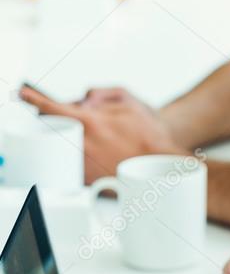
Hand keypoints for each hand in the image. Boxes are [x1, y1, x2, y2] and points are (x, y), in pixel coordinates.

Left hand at [18, 85, 181, 181]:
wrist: (163, 163)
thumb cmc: (148, 133)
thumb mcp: (128, 102)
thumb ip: (99, 96)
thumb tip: (81, 102)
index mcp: (91, 122)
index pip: (53, 107)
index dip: (34, 98)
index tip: (22, 93)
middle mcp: (83, 144)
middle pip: (52, 129)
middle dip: (51, 122)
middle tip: (58, 119)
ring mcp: (83, 164)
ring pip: (59, 148)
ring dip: (64, 140)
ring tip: (85, 138)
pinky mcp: (87, 180)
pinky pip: (70, 165)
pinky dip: (73, 157)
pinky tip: (91, 154)